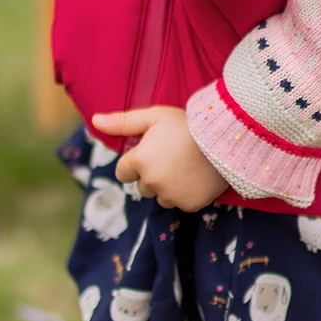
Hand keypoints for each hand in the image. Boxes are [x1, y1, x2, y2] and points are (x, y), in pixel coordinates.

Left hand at [91, 106, 227, 211]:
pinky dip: (185, 193)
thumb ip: (122, 121)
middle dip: (152, 174)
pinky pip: (180, 203)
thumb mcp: (154, 116)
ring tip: (186, 165)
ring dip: (167, 186)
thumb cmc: (187, 123)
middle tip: (172, 155)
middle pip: (142, 186)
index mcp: (139, 161)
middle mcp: (151, 182)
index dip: (136, 161)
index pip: (123, 171)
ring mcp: (171, 196)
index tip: (152, 150)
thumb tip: (95, 120)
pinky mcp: (189, 205)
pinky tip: (196, 175)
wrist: (225, 137)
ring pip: (161, 196)